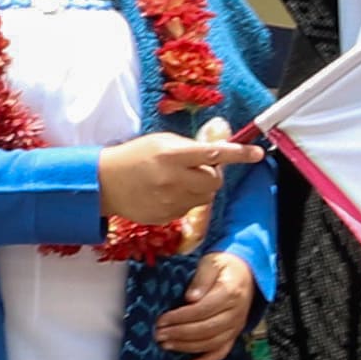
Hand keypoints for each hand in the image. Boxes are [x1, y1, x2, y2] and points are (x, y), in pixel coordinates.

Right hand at [97, 126, 256, 228]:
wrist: (104, 183)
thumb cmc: (134, 157)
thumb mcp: (161, 142)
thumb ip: (190, 147)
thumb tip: (219, 150)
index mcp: (172, 155)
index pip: (214, 154)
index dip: (238, 154)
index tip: (256, 153)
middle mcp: (174, 180)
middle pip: (215, 181)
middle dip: (212, 174)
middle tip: (197, 168)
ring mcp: (170, 201)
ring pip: (206, 197)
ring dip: (200, 188)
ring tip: (178, 180)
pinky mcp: (167, 217)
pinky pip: (190, 209)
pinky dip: (186, 200)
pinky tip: (167, 193)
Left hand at [155, 251, 261, 359]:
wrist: (246, 272)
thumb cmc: (224, 266)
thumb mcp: (211, 263)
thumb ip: (201, 279)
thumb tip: (190, 298)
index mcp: (230, 292)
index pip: (203, 309)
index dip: (180, 317)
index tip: (161, 320)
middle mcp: (236, 312)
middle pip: (206, 328)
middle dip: (180, 333)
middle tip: (158, 334)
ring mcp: (236, 326)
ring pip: (212, 342)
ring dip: (187, 347)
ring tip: (166, 345)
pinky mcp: (234, 334)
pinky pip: (222, 351)